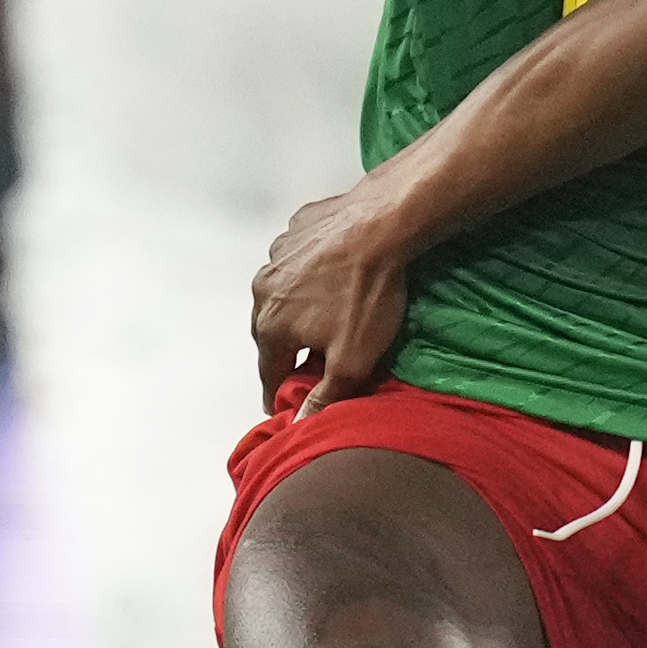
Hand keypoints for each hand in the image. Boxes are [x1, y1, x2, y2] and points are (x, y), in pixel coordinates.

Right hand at [252, 186, 418, 414]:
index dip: (280, 393)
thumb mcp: (352, 360)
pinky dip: (310, 272)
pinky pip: (298, 260)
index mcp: (270, 326)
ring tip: (329, 314)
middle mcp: (263, 290)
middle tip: (314, 360)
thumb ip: (324, 396)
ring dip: (298, 308)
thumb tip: (301, 424)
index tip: (287, 403)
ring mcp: (278, 255)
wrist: (383, 223)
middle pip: (272, 333)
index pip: (269, 374)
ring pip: (282, 294)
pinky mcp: (297, 229)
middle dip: (290, 349)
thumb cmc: (367, 292)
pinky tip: (335, 275)